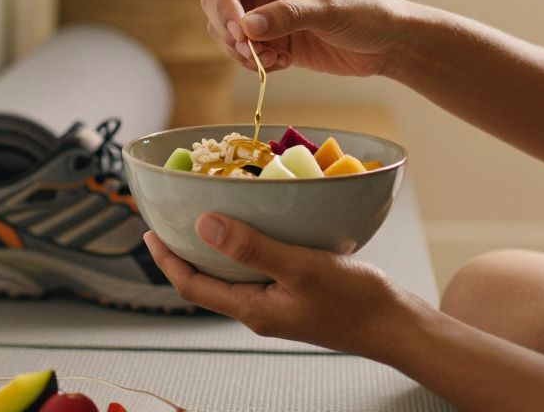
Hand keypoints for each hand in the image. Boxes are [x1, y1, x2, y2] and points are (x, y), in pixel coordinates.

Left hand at [143, 214, 400, 356]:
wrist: (395, 325)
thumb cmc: (354, 301)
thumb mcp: (301, 268)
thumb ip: (252, 247)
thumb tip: (203, 226)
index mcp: (252, 308)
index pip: (192, 286)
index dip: (166, 260)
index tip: (148, 232)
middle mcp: (259, 309)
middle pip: (207, 282)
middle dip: (184, 253)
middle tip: (170, 220)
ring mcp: (277, 304)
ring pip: (232, 275)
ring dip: (215, 249)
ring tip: (205, 218)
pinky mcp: (295, 295)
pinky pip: (258, 270)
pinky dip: (246, 248)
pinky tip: (256, 226)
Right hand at [200, 0, 403, 76]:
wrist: (388, 42)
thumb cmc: (365, 11)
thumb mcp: (327, 9)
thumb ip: (286, 16)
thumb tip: (247, 27)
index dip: (224, 2)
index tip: (239, 29)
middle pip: (217, 4)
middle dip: (227, 30)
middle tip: (250, 49)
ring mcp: (268, 17)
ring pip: (227, 32)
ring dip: (239, 50)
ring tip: (269, 59)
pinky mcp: (275, 42)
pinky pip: (246, 53)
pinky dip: (255, 63)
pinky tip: (281, 64)